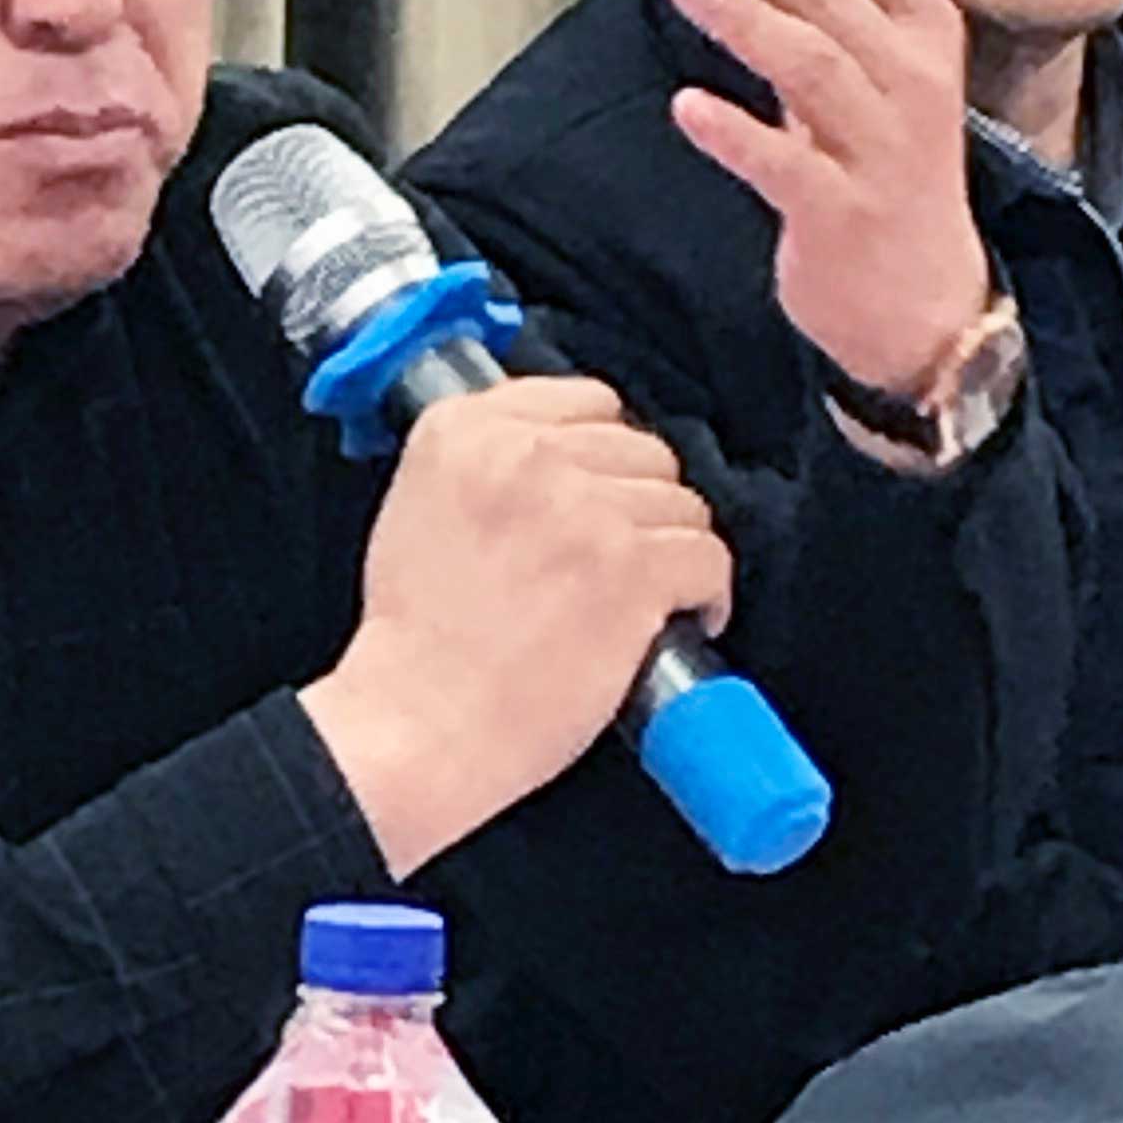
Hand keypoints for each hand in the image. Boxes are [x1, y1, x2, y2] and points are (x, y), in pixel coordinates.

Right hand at [300, 375, 733, 875]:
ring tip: (649, 594)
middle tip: (621, 555)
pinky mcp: (632, 569)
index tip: (602, 491)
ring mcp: (585, 509)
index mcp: (464, 431)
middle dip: (641, 503)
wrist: (420, 723)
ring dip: (673, 550)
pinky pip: (708, 558)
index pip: (586, 399)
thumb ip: (481, 464)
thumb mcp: (417, 508)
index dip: (605, 452)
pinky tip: (681, 618)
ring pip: (682, 504)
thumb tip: (560, 458)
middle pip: (642, 449)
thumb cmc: (414, 641)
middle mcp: (526, 455)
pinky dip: (706, 594)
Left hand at [663, 0, 992, 395]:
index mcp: (921, 29)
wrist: (922, 300)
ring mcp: (882, 149)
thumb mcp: (870, 45)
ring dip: (745, 20)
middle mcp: (912, 80)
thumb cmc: (883, 154)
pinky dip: (737, 135)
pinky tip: (688, 107)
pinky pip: (786, 166)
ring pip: (812, 69)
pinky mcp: (845, 214)